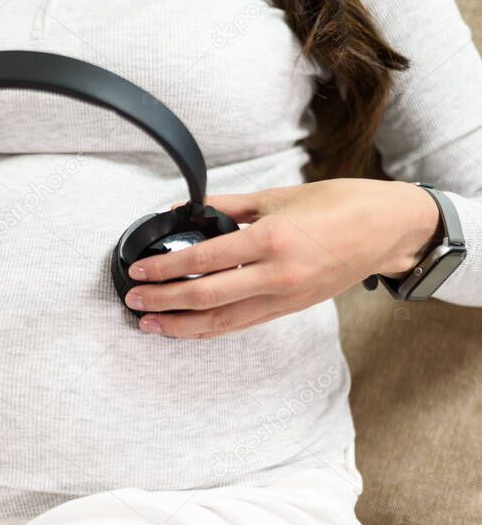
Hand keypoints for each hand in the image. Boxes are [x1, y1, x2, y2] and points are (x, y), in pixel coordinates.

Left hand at [124, 179, 440, 338]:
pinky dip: (210, 327)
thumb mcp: (278, 196)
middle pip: (206, 297)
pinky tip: (188, 326)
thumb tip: (185, 209)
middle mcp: (275, 275)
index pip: (203, 259)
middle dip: (164, 301)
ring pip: (222, 321)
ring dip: (182, 325)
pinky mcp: (289, 308)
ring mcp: (284, 297)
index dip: (165, 268)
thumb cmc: (339, 205)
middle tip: (134, 300)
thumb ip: (228, 205)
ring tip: (151, 324)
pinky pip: (241, 323)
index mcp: (270, 240)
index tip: (139, 270)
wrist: (389, 229)